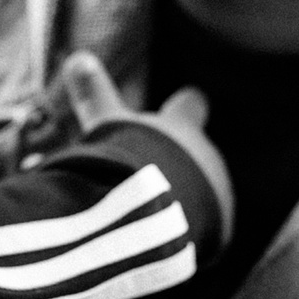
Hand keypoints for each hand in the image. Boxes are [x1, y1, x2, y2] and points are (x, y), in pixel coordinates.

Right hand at [57, 52, 232, 242]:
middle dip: (180, 167)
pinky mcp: (220, 226)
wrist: (158, 207)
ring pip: (201, 195)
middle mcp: (206, 155)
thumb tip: (78, 56)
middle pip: (196, 156)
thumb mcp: (105, 123)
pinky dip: (187, 234)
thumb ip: (94, 93)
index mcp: (181, 128)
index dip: (187, 106)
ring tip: (151, 216)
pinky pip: (204, 231)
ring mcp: (219, 191)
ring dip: (182, 204)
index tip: (192, 99)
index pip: (190, 106)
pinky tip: (165, 242)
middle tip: (155, 177)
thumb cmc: (129, 157)